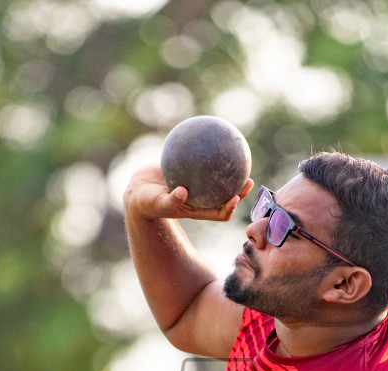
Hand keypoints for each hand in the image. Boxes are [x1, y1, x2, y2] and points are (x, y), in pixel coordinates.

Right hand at [123, 165, 252, 223]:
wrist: (138, 190)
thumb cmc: (147, 202)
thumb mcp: (158, 203)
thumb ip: (171, 200)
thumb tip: (183, 192)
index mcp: (197, 210)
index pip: (219, 213)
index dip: (230, 208)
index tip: (236, 198)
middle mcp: (200, 199)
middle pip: (225, 196)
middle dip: (239, 191)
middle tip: (248, 180)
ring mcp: (197, 186)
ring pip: (218, 180)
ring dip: (231, 173)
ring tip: (241, 159)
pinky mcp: (190, 172)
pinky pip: (202, 163)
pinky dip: (209, 155)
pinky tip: (213, 140)